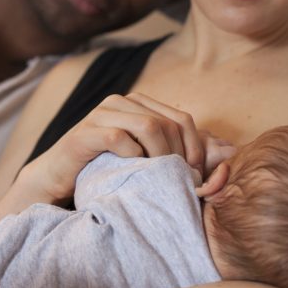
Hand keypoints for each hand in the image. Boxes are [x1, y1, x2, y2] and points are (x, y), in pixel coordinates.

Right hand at [18, 92, 235, 201]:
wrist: (56, 181)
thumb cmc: (104, 172)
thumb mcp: (147, 161)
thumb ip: (184, 154)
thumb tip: (231, 152)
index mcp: (137, 105)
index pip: (181, 119)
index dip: (196, 149)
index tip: (195, 178)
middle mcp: (121, 103)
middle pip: (168, 123)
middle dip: (180, 156)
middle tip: (180, 184)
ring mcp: (101, 114)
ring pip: (149, 126)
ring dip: (161, 158)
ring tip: (160, 181)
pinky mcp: (84, 132)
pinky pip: (120, 138)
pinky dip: (133, 159)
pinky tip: (132, 173)